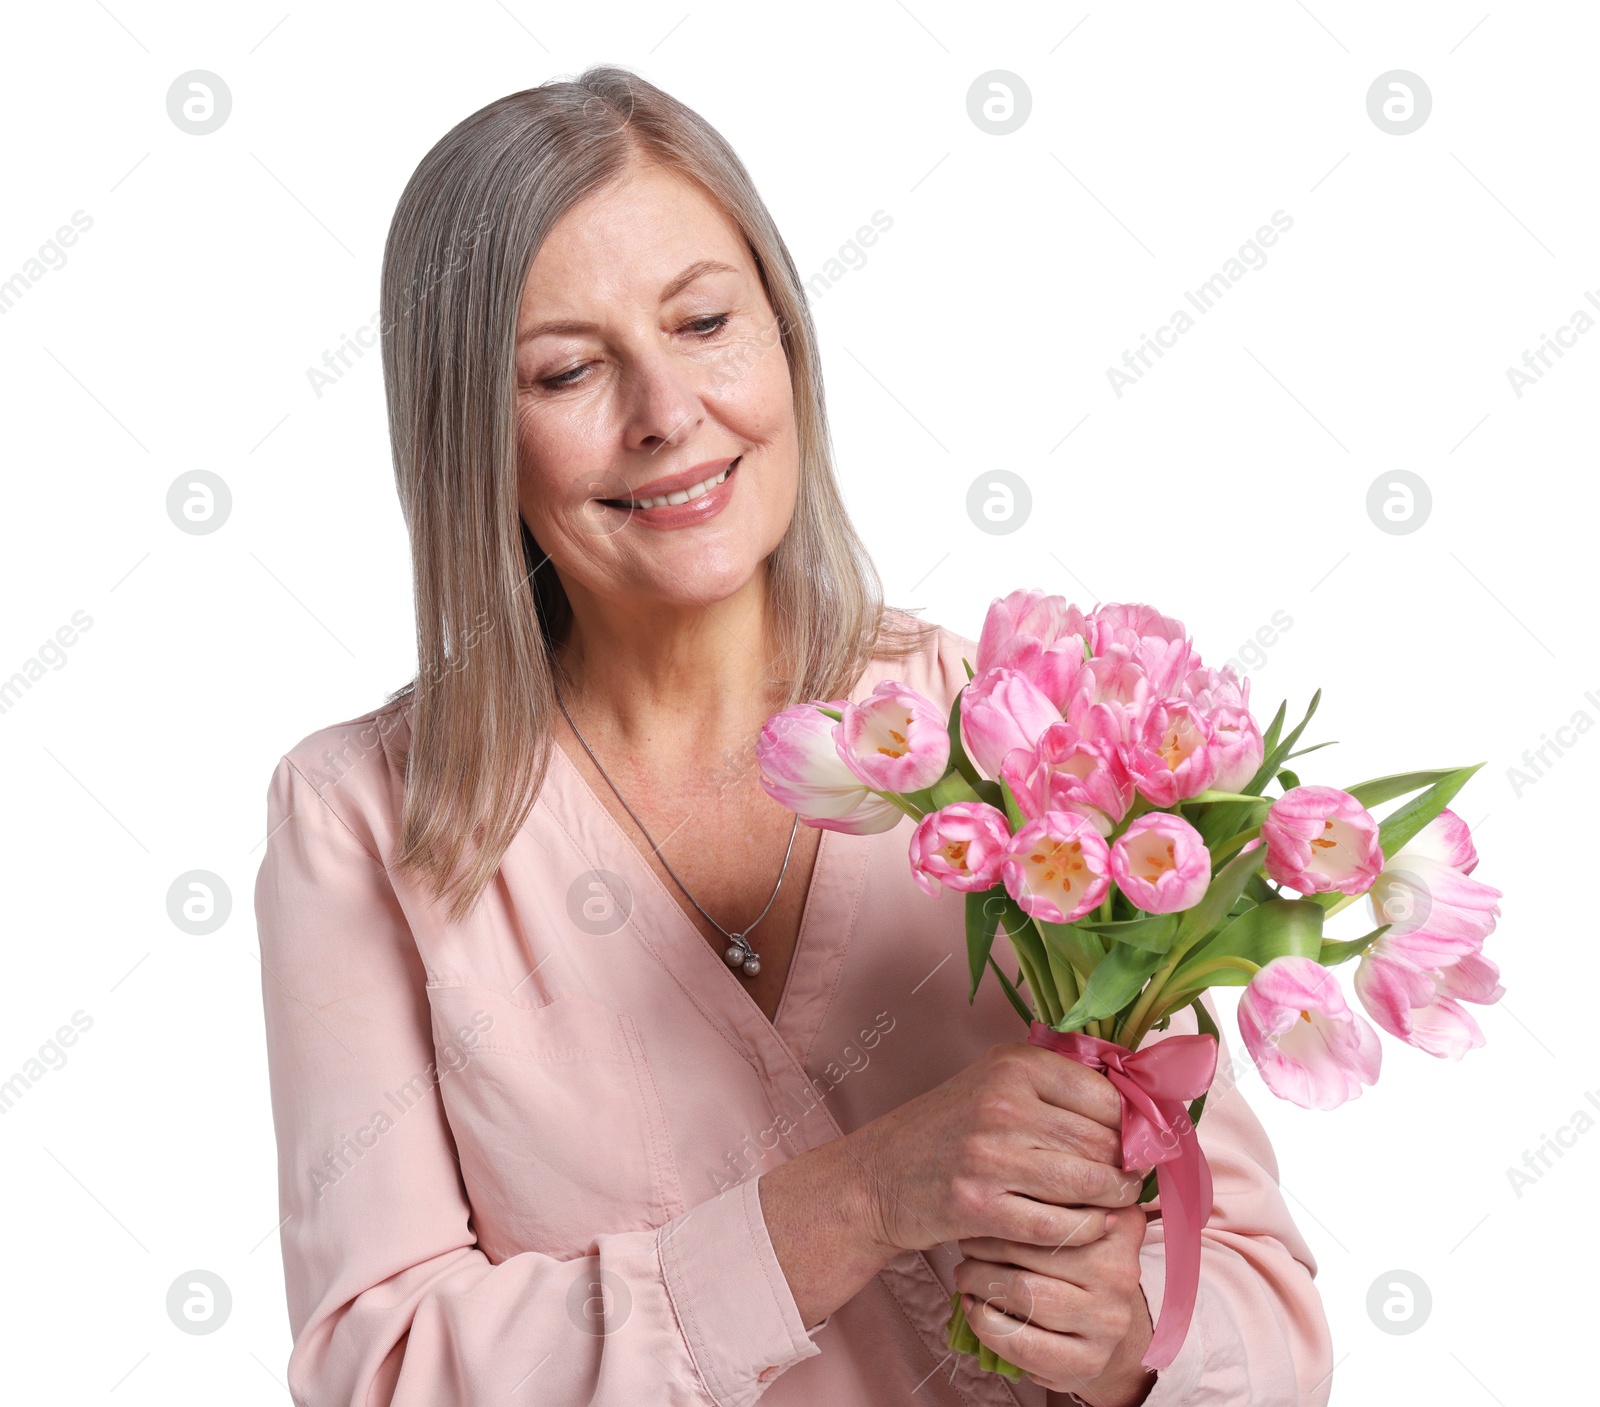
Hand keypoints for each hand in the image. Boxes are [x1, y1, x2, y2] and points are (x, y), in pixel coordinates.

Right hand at [851, 1040, 1146, 1254]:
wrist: (877, 1178)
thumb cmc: (946, 1131)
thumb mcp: (993, 1086)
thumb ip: (1055, 1091)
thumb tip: (1139, 1110)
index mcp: (1013, 1065)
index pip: (1107, 1095)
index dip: (1133, 1125)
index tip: (1138, 1143)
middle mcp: (1003, 1103)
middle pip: (1105, 1141)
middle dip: (1127, 1166)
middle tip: (1128, 1178)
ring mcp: (990, 1156)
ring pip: (1090, 1184)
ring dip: (1113, 1199)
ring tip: (1112, 1200)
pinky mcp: (980, 1206)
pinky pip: (1061, 1225)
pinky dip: (1083, 1230)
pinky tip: (1082, 1226)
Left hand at [955, 1209, 1156, 1406]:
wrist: (1095, 1325)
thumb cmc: (1068, 1260)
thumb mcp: (1072, 1217)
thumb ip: (1054, 1189)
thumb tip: (1004, 1156)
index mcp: (1118, 1225)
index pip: (1054, 1208)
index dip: (1009, 1209)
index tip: (984, 1208)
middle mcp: (1120, 1272)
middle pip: (1034, 1247)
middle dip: (986, 1246)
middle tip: (966, 1245)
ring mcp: (1108, 1320)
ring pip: (1025, 1293)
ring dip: (980, 1283)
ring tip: (965, 1275)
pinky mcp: (1089, 1360)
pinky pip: (1024, 1343)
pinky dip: (987, 1325)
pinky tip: (975, 1309)